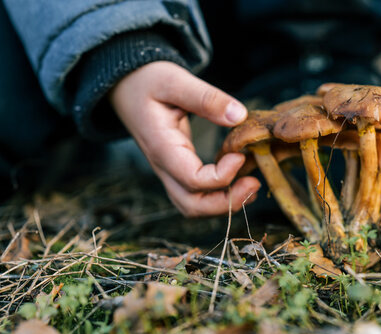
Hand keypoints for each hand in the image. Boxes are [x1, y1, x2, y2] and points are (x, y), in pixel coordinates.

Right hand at [110, 61, 260, 216]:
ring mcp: (169, 172)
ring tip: (251, 185)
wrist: (125, 85)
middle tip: (254, 183)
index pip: (192, 180)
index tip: (240, 154)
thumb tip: (239, 115)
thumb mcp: (175, 80)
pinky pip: (196, 195)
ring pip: (193, 206)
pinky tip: (240, 178)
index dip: (221, 176)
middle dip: (226, 203)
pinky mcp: (177, 169)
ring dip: (224, 204)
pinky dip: (219, 196)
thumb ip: (206, 98)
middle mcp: (163, 166)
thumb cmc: (148, 80)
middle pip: (192, 206)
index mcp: (161, 147)